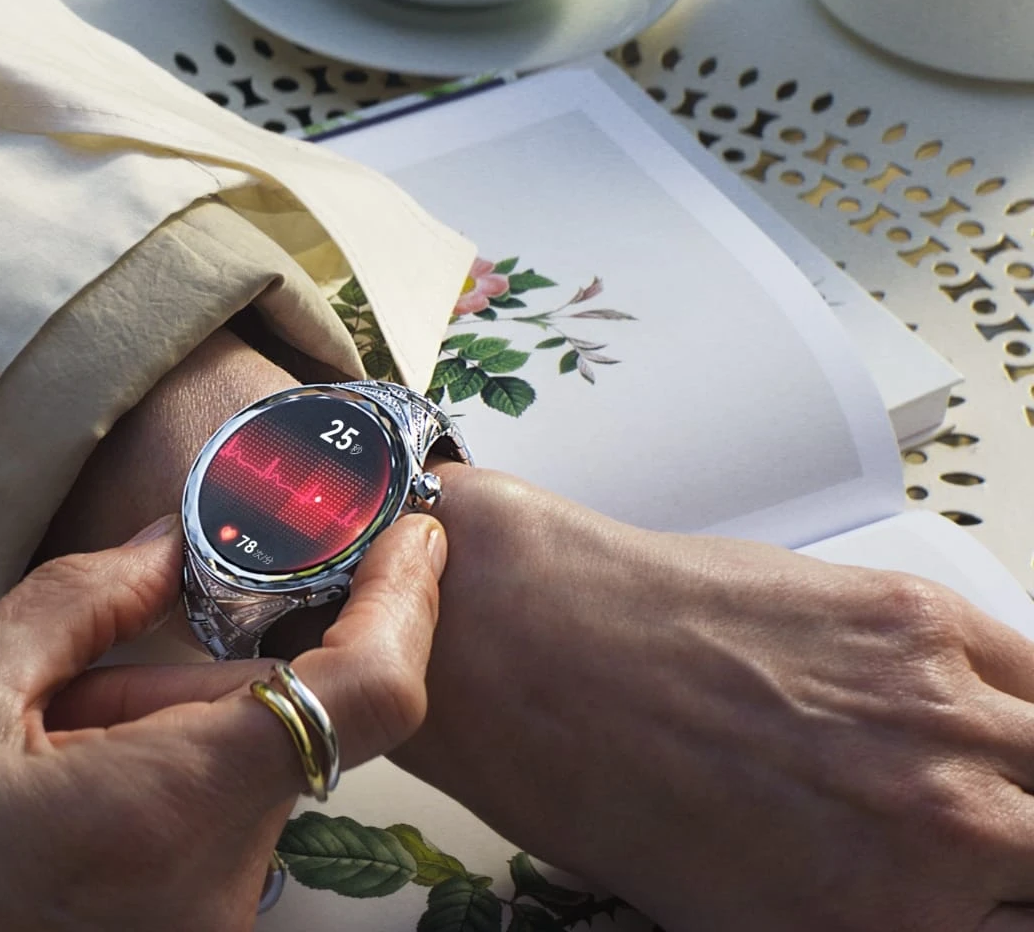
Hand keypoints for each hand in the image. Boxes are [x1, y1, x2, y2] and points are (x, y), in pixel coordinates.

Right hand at [0, 512, 445, 931]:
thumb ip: (83, 600)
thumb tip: (174, 537)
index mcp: (168, 808)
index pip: (362, 694)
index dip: (404, 600)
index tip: (409, 536)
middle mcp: (218, 892)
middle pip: (273, 730)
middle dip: (191, 680)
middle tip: (63, 692)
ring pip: (236, 781)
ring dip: (160, 739)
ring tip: (29, 764)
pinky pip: (210, 838)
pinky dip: (154, 794)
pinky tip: (52, 807)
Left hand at [397, 465, 1033, 931]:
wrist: (536, 656)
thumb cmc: (604, 784)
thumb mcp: (755, 914)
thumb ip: (877, 914)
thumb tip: (934, 897)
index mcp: (897, 923)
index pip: (1027, 921)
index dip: (1006, 901)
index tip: (998, 885)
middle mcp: (946, 827)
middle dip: (1025, 850)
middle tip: (991, 832)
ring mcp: (944, 715)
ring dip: (1026, 773)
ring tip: (986, 775)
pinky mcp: (920, 619)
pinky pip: (1030, 668)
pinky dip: (1013, 695)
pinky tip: (968, 705)